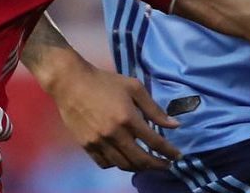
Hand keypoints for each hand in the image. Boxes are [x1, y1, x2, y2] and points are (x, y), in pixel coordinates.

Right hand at [48, 62, 181, 170]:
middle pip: (141, 160)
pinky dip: (117, 164)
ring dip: (138, 167)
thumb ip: (154, 109)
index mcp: (128, 118)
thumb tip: (174, 125)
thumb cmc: (105, 82)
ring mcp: (99, 142)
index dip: (169, 152)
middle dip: (157, 165)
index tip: (177, 157)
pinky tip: (123, 158)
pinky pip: (105, 164)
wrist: (71, 83)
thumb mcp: (133, 88)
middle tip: (166, 165)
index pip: (155, 142)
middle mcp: (115, 134)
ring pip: (123, 165)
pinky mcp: (87, 146)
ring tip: (146, 163)